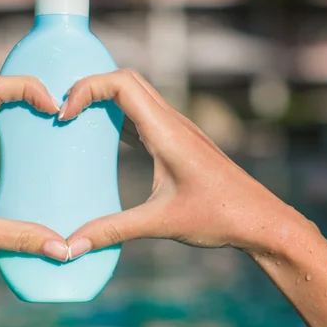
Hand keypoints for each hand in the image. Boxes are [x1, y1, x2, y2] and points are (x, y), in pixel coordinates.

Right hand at [60, 69, 326, 326]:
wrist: (262, 220)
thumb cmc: (220, 216)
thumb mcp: (160, 222)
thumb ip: (113, 231)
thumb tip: (70, 246)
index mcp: (167, 131)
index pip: (122, 82)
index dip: (87, 88)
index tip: (65, 116)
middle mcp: (173, 122)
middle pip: (127, 80)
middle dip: (90, 87)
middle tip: (63, 113)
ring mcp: (179, 130)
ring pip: (137, 95)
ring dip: (106, 100)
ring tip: (76, 121)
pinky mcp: (181, 143)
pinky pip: (145, 116)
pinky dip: (120, 118)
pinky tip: (105, 143)